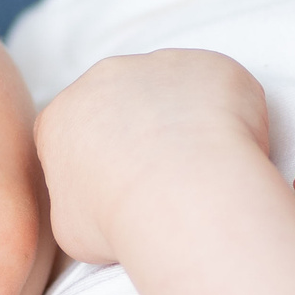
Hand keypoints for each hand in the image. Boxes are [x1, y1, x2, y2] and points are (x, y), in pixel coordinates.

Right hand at [36, 49, 271, 266]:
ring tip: (203, 168)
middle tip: (166, 176)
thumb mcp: (70, 229)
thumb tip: (93, 202)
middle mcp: (106, 78)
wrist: (180, 197)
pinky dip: (230, 115)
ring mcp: (161, 65)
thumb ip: (76, 202)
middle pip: (122, 100)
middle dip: (141, 130)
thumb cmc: (119, 220)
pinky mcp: (211, 66)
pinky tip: (232, 152)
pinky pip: (221, 88)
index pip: (76, 131)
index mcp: (63, 116)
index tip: (122, 188)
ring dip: (185, 119)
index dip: (101, 161)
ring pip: (174, 88)